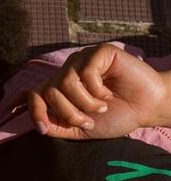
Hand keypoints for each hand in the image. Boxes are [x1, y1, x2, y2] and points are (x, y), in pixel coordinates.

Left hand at [28, 44, 170, 138]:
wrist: (146, 109)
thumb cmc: (115, 116)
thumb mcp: (80, 129)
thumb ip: (57, 126)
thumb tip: (38, 125)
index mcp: (60, 87)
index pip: (35, 93)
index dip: (35, 111)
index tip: (43, 128)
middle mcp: (68, 71)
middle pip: (51, 92)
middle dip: (69, 113)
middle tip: (89, 120)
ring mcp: (83, 59)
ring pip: (66, 82)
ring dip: (85, 103)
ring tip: (102, 106)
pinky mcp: (100, 52)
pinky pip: (86, 72)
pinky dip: (96, 90)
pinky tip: (108, 93)